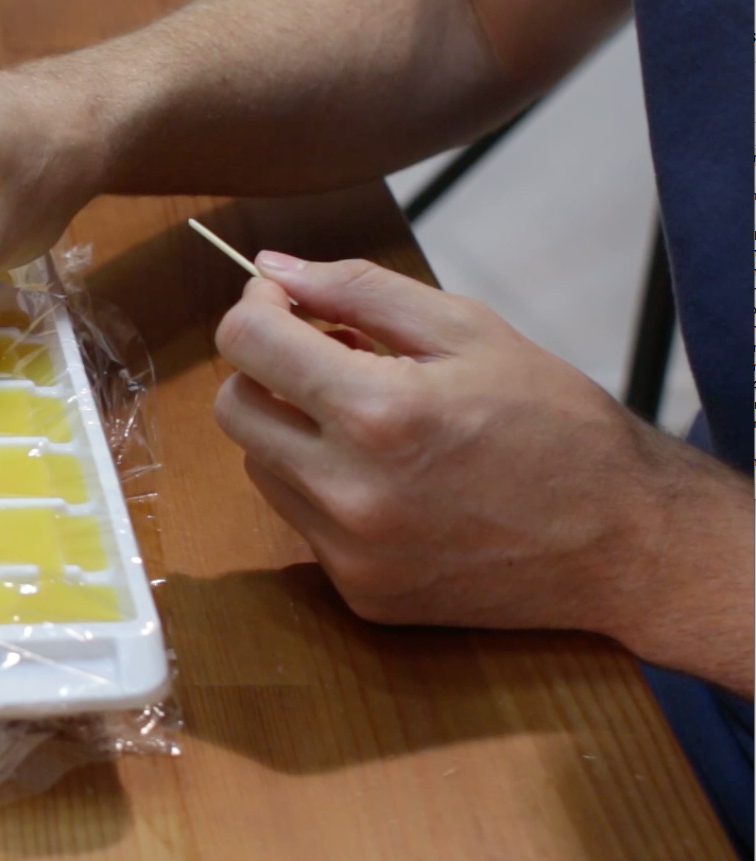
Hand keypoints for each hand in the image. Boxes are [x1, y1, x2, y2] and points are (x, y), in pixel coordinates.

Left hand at [211, 252, 728, 644]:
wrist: (626, 543)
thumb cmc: (556, 423)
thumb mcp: (469, 329)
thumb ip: (358, 291)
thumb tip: (272, 267)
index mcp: (379, 413)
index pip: (247, 346)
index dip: (254, 311)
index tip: (281, 303)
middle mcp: (350, 491)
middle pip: (235, 408)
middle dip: (265, 369)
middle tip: (326, 354)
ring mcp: (350, 551)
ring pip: (262, 465)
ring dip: (292, 429)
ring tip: (371, 416)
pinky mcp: (359, 593)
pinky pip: (301, 521)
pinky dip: (324, 486)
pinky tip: (389, 475)